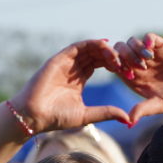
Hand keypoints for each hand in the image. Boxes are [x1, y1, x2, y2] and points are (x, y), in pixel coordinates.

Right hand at [8, 40, 130, 134]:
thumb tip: (127, 118)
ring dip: (104, 49)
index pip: (100, 64)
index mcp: (79, 79)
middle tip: (126, 62)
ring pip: (88, 48)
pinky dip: (91, 43)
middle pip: (96, 55)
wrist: (34, 116)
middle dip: (112, 56)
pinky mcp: (58, 59)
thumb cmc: (56, 118)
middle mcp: (73, 68)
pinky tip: (105, 45)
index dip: (115, 65)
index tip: (128, 71)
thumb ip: (106, 113)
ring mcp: (65, 63)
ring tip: (117, 56)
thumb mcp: (87, 115)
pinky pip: (77, 46)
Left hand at [110, 33, 162, 126]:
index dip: (115, 65)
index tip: (124, 71)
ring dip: (135, 48)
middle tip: (139, 65)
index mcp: (134, 79)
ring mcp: (151, 55)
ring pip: (132, 42)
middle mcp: (139, 66)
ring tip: (148, 60)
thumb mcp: (159, 105)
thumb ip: (143, 110)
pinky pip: (149, 37)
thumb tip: (128, 122)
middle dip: (124, 55)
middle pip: (120, 51)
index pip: (115, 66)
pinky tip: (151, 49)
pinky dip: (147, 40)